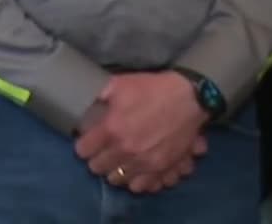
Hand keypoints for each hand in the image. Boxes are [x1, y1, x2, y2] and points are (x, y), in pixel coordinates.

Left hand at [74, 73, 207, 188]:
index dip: (83, 145)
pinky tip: (139, 171)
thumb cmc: (151, 89)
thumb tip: (84, 105)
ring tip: (118, 162)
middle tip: (101, 152)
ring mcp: (147, 163)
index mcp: (112, 130)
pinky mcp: (166, 169)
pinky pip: (147, 186)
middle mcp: (128, 151)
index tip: (86, 141)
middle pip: (99, 168)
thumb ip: (97, 96)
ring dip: (116, 172)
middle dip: (97, 159)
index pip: (83, 151)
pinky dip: (141, 181)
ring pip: (121, 180)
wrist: (188, 98)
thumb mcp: (118, 84)